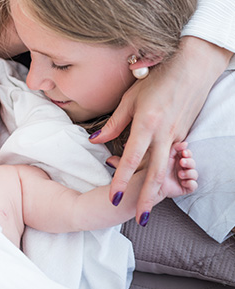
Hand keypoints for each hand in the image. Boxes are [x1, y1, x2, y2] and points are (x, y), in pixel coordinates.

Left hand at [91, 36, 231, 221]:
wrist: (192, 69)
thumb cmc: (157, 80)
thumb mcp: (130, 99)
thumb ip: (114, 123)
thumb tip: (95, 140)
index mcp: (146, 125)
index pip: (131, 159)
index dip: (121, 181)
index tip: (113, 198)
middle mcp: (164, 135)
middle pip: (154, 174)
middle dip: (147, 199)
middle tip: (139, 220)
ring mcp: (176, 138)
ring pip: (166, 170)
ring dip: (157, 192)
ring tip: (148, 209)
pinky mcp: (183, 137)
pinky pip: (171, 160)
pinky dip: (165, 176)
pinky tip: (157, 187)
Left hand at [159, 142, 196, 197]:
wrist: (153, 183)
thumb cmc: (159, 169)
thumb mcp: (166, 156)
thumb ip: (175, 148)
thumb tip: (185, 143)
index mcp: (181, 160)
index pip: (188, 155)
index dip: (188, 153)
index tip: (184, 152)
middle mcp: (185, 168)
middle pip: (193, 164)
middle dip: (189, 162)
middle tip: (182, 162)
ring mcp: (186, 178)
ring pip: (194, 174)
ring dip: (189, 173)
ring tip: (180, 174)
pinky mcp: (186, 187)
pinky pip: (193, 185)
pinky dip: (190, 183)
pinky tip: (183, 182)